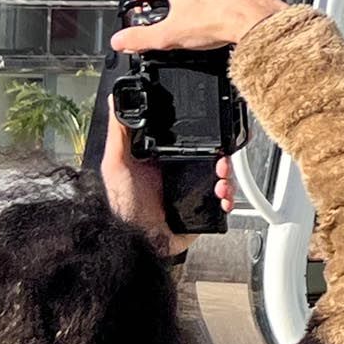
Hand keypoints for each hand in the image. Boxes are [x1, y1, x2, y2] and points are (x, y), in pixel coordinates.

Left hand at [101, 95, 233, 258]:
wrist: (137, 242)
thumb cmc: (123, 206)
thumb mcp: (117, 164)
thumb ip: (118, 133)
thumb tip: (115, 102)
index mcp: (161, 161)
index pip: (189, 142)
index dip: (203, 136)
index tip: (211, 132)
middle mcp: (178, 175)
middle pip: (211, 158)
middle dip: (222, 157)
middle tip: (221, 160)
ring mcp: (191, 193)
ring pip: (220, 178)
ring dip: (227, 177)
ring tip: (221, 181)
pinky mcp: (201, 211)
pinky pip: (222, 201)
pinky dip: (228, 198)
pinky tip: (222, 197)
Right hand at [109, 0, 285, 55]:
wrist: (258, 21)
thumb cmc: (220, 21)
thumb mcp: (170, 36)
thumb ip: (141, 38)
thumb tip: (121, 40)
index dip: (139, 4)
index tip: (140, 15)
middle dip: (170, 3)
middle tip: (172, 22)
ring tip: (197, 19)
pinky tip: (218, 13)